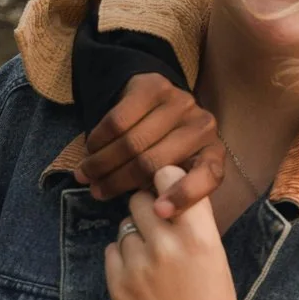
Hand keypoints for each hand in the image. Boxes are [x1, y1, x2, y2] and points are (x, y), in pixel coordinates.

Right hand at [78, 73, 226, 214]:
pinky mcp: (155, 86)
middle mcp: (203, 127)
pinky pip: (118, 120)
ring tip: (85, 175)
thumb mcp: (174, 170)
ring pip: (132, 142)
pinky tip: (90, 149)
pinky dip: (99, 139)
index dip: (184, 195)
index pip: (209, 176)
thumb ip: (166, 188)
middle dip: (119, 181)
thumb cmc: (165, 146)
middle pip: (154, 162)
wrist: (158, 99)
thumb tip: (148, 213)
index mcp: (213, 154)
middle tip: (96, 192)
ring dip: (102, 162)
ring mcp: (181, 103)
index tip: (158, 212)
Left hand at [103, 188, 273, 299]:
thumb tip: (163, 195)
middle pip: (139, 200)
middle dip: (146, 211)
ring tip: (153, 265)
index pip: (169, 177)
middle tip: (158, 231)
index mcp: (200, 236)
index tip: (167, 194)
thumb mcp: (215, 258)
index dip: (165, 182)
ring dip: (135, 239)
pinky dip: (122, 261)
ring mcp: (138, 268)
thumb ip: (191, 225)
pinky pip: (111, 253)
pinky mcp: (117, 288)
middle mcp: (167, 246)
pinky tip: (141, 279)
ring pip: (123, 229)